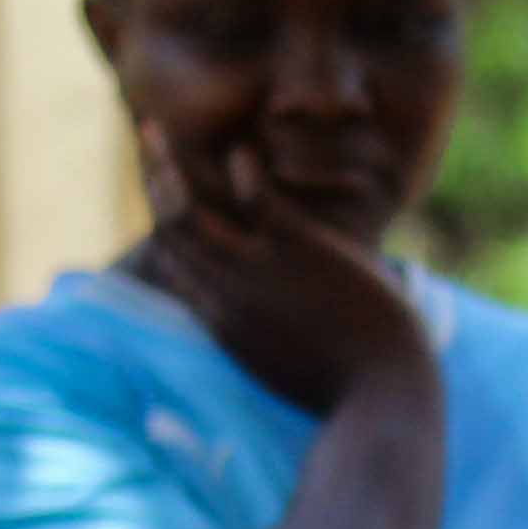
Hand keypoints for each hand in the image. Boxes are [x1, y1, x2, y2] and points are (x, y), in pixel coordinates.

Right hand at [135, 125, 435, 419]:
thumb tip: (296, 329)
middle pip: (171, 232)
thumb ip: (279, 341)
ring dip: (165, 167)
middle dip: (151, 183)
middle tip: (145, 144)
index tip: (161, 204)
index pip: (175, 271)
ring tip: (154, 129)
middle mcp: (226, 296)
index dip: (163, 234)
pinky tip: (242, 149)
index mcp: (225, 328)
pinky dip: (242, 171)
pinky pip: (254, 199)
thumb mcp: (295, 373)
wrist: (383, 399)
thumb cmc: (354, 394)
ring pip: (188, 213)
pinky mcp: (296, 250)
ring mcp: (257, 271)